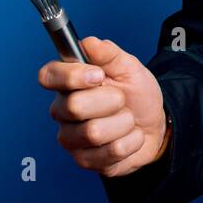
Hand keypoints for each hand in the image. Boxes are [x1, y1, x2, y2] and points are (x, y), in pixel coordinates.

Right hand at [38, 36, 168, 176]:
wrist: (155, 124)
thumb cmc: (136, 95)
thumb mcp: (129, 68)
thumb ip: (109, 53)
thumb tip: (89, 42)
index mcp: (69, 84)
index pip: (48, 76)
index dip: (71, 76)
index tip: (98, 75)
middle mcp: (63, 111)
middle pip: (73, 107)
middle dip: (111, 101)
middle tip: (122, 100)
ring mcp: (72, 138)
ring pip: (93, 132)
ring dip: (123, 123)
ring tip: (127, 119)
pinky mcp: (85, 161)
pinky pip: (110, 152)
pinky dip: (131, 141)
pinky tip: (129, 136)